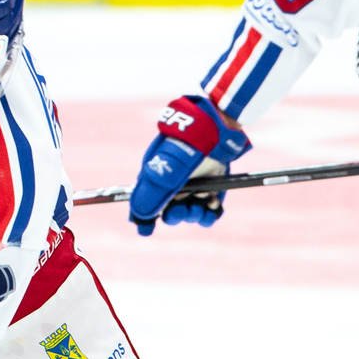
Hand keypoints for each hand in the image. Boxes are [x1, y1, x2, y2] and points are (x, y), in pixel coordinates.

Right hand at [128, 94, 249, 234]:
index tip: (145, 230)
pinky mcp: (214, 187)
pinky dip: (210, 213)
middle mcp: (174, 182)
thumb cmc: (188, 146)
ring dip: (193, 216)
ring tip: (202, 207)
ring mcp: (195, 185)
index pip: (144, 201)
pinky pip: (209, 210)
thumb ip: (152, 193)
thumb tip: (140, 216)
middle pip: (169, 211)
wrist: (219, 127)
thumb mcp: (167, 169)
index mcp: (156, 175)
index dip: (143, 217)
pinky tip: (213, 207)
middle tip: (183, 211)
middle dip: (175, 216)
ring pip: (190, 213)